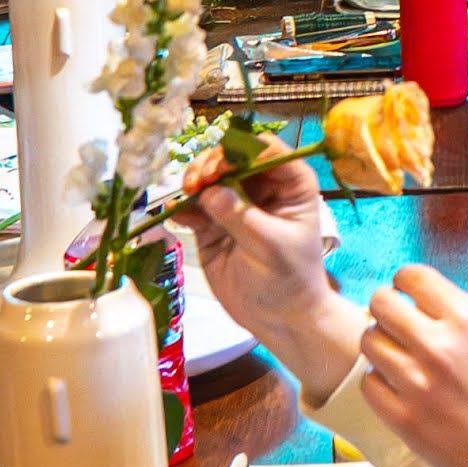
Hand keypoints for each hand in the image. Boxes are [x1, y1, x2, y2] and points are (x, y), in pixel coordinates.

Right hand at [178, 156, 349, 365]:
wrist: (278, 317)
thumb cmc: (289, 279)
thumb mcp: (271, 247)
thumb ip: (241, 217)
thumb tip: (211, 192)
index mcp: (290, 183)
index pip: (266, 149)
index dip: (240, 150)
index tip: (219, 167)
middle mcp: (262, 186)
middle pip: (232, 157)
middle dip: (211, 164)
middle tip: (197, 182)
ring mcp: (235, 204)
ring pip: (210, 178)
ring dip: (194, 181)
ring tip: (187, 194)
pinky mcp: (213, 224)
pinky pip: (194, 207)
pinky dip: (183, 207)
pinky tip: (177, 213)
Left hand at [353, 263, 467, 466]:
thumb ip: (459, 322)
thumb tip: (423, 305)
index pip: (412, 276)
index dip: (404, 283)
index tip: (406, 295)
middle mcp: (440, 346)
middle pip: (381, 303)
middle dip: (384, 311)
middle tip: (394, 326)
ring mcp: (418, 383)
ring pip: (368, 341)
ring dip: (380, 347)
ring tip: (396, 359)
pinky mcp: (403, 418)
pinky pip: (369, 383)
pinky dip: (379, 383)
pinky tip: (396, 389)